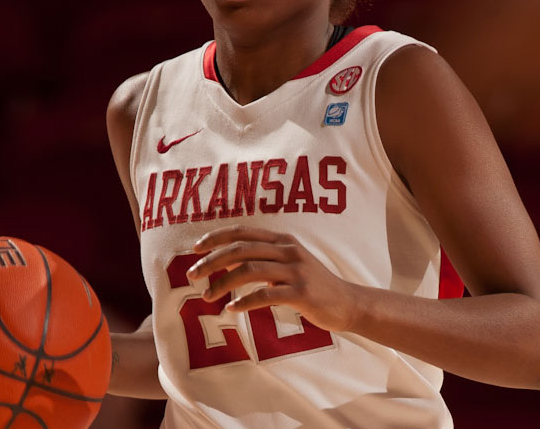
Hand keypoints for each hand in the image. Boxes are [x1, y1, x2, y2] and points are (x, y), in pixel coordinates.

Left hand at [185, 225, 357, 332]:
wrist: (347, 303)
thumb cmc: (311, 284)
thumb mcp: (288, 264)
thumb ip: (261, 258)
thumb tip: (224, 260)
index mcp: (282, 240)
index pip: (242, 231)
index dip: (215, 237)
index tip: (195, 249)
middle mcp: (288, 250)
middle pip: (241, 249)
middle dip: (212, 261)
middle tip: (192, 274)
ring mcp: (296, 270)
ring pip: (249, 270)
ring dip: (222, 283)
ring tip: (206, 296)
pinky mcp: (301, 292)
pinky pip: (266, 294)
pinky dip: (244, 301)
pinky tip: (231, 309)